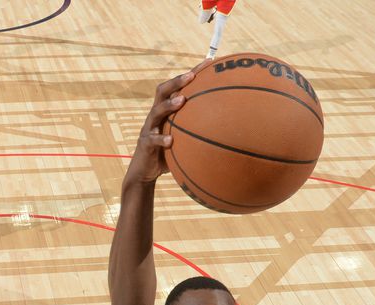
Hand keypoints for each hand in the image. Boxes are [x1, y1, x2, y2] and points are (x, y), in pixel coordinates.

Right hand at [128, 59, 214, 182]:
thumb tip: (230, 126)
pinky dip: (160, 139)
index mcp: (166, 110)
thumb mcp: (184, 138)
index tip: (209, 62)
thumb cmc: (168, 153)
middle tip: (191, 77)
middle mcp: (156, 115)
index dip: (191, 73)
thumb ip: (199, 130)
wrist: (145, 171)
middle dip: (176, 82)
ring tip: (181, 101)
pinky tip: (170, 141)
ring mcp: (149, 128)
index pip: (177, 86)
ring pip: (156, 111)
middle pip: (162, 91)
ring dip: (168, 105)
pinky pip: (152, 140)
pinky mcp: (145, 144)